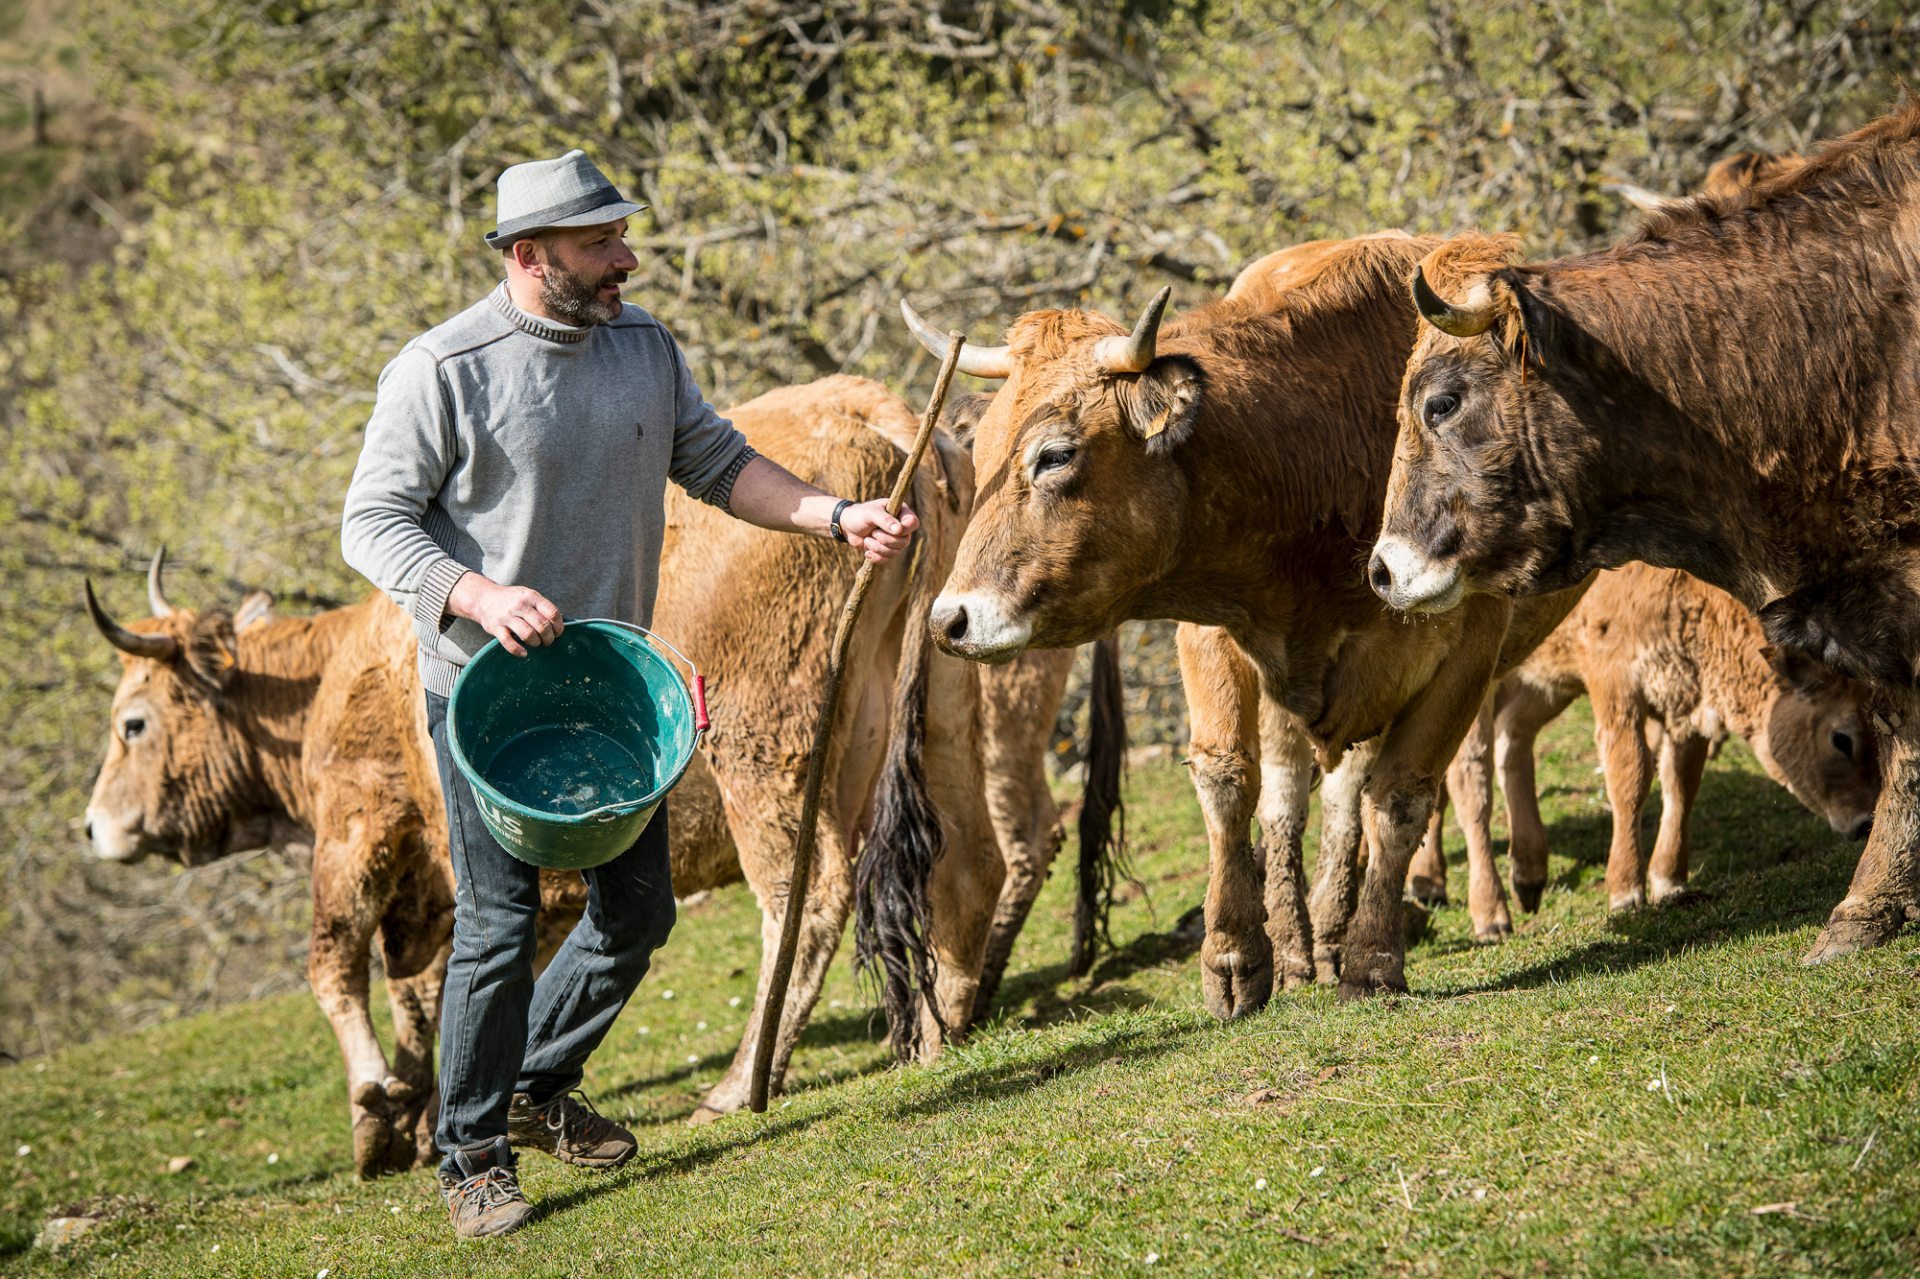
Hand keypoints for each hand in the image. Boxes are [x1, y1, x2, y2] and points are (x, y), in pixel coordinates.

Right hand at [448, 573, 562, 657]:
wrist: (484, 598)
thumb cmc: (512, 600)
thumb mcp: (528, 596)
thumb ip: (542, 608)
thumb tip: (560, 624)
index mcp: (531, 596)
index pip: (552, 613)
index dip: (558, 627)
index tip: (557, 633)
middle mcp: (520, 605)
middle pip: (542, 626)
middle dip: (548, 638)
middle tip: (547, 641)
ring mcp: (507, 616)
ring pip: (528, 634)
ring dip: (536, 643)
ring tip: (536, 644)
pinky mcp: (495, 627)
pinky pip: (508, 642)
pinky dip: (518, 650)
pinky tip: (524, 653)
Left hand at [838, 500, 918, 563]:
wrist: (847, 526)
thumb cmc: (860, 515)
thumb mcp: (871, 513)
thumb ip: (885, 520)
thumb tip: (899, 530)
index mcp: (900, 513)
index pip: (913, 523)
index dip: (906, 529)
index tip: (894, 530)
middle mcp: (900, 527)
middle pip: (905, 541)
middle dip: (886, 540)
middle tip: (873, 532)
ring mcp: (894, 540)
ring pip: (896, 551)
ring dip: (878, 548)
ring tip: (867, 539)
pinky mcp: (886, 550)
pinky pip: (887, 559)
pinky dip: (876, 556)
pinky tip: (867, 551)